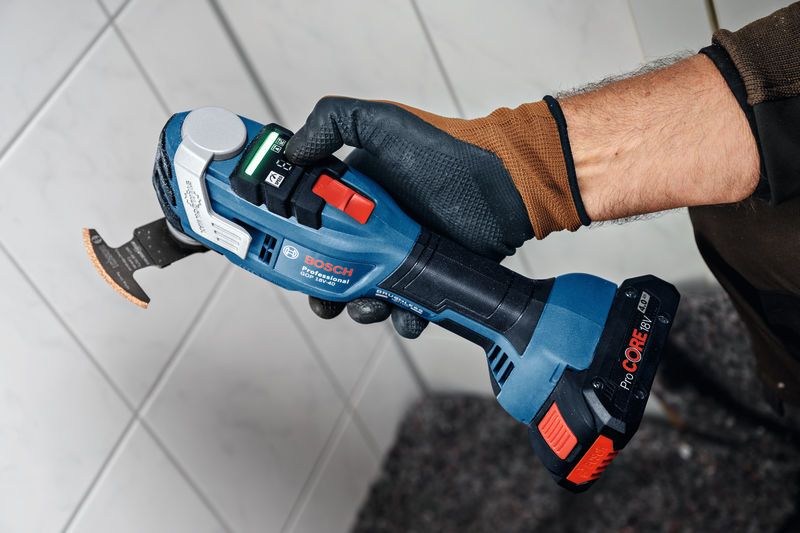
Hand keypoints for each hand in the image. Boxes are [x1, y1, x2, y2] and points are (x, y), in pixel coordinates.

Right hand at [285, 96, 585, 336]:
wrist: (502, 183)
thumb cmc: (445, 150)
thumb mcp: (382, 123)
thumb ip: (333, 121)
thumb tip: (290, 151)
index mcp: (357, 196)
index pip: (317, 227)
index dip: (300, 247)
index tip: (291, 261)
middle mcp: (376, 228)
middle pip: (337, 270)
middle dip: (326, 290)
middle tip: (325, 300)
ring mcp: (403, 254)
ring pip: (370, 294)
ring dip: (362, 309)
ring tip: (370, 307)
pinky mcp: (429, 275)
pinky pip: (410, 306)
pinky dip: (405, 318)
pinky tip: (407, 314)